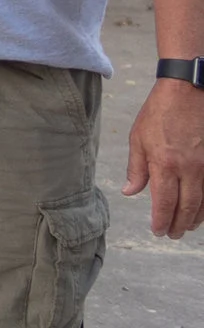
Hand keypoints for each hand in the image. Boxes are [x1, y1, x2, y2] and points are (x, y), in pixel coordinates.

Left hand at [126, 79, 203, 238]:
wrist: (187, 92)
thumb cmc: (159, 113)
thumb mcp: (138, 139)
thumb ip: (136, 169)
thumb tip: (130, 192)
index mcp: (165, 164)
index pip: (164, 202)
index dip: (162, 220)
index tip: (158, 232)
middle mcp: (189, 169)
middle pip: (187, 207)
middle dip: (179, 224)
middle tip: (172, 235)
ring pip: (203, 202)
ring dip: (195, 218)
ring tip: (185, 226)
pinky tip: (201, 210)